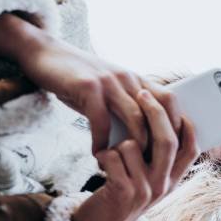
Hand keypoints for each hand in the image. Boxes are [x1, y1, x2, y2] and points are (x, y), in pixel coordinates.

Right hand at [0, 14, 182, 151]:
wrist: (44, 53)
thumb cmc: (78, 79)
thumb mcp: (108, 90)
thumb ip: (126, 108)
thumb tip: (142, 141)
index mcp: (137, 79)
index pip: (170, 101)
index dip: (177, 125)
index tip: (175, 151)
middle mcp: (128, 78)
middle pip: (158, 112)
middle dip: (160, 143)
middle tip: (155, 167)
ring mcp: (109, 81)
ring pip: (135, 118)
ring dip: (134, 146)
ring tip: (128, 166)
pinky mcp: (88, 86)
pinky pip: (101, 120)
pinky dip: (101, 141)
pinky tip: (97, 154)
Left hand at [70, 89, 197, 220]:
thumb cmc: (122, 192)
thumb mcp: (147, 177)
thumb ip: (157, 156)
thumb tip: (162, 117)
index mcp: (173, 180)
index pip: (192, 148)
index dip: (186, 124)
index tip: (175, 103)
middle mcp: (163, 186)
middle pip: (167, 140)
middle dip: (154, 112)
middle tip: (141, 93)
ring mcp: (145, 191)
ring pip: (134, 145)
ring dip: (118, 143)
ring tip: (112, 153)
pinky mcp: (123, 193)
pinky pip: (113, 157)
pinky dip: (103, 154)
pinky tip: (100, 162)